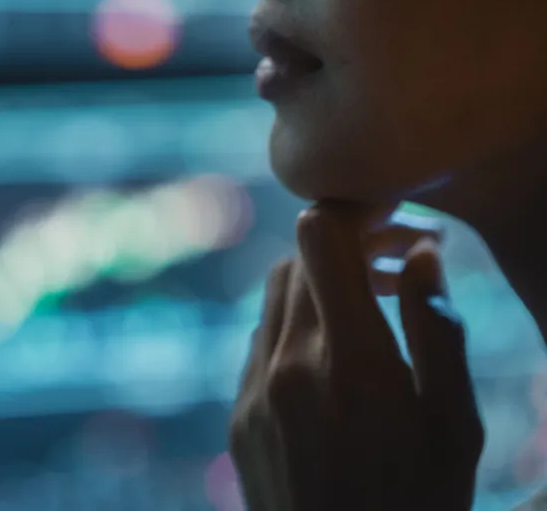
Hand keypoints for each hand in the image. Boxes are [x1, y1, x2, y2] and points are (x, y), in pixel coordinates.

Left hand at [228, 203, 484, 510]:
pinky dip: (295, 324)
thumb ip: (437, 328)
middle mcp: (289, 365)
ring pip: (276, 292)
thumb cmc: (418, 505)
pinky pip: (262, 339)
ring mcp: (254, 391)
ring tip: (369, 308)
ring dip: (319, 282)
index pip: (320, 235)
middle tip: (395, 266)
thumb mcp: (453, 425)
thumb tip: (419, 252)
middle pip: (299, 254)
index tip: (392, 223)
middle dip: (346, 246)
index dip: (353, 211)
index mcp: (350, 362)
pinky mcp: (238, 416)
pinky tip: (333, 359)